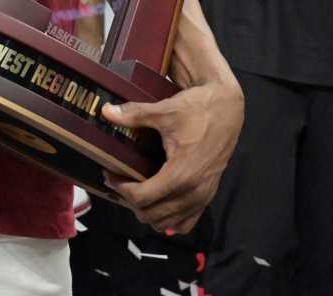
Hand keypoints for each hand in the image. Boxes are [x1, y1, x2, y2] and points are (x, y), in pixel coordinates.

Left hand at [101, 78, 243, 234]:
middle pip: (151, 215)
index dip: (120, 188)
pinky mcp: (208, 196)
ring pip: (167, 223)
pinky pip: (186, 223)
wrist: (228, 110)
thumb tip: (105, 111)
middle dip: (130, 201)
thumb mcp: (165, 110)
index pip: (141, 198)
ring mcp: (202, 197)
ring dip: (148, 212)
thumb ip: (134, 115)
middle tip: (120, 181)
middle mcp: (193, 192)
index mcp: (180, 174)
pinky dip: (169, 220)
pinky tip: (158, 204)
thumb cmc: (197, 110)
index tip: (110, 174)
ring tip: (136, 191)